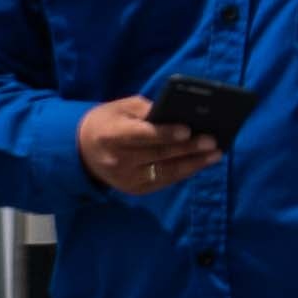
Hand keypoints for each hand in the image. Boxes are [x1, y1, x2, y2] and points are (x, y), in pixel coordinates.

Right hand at [76, 96, 223, 196]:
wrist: (82, 151)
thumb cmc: (108, 122)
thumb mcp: (121, 108)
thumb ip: (147, 110)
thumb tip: (179, 114)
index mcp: (111, 135)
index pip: (141, 135)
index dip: (165, 133)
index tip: (188, 129)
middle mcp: (118, 160)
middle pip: (158, 154)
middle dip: (188, 148)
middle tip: (212, 141)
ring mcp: (126, 178)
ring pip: (165, 171)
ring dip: (193, 163)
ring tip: (215, 154)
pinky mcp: (134, 190)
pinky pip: (164, 181)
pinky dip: (184, 172)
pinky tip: (200, 163)